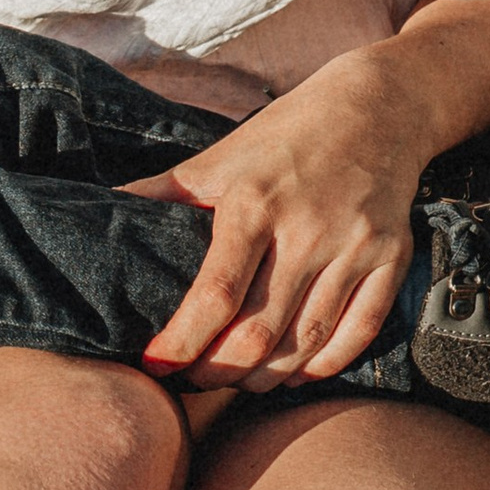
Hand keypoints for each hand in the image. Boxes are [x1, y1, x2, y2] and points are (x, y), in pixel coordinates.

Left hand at [124, 50, 429, 389]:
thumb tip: (96, 215)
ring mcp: (355, 246)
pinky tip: (294, 373)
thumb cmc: (283, 137)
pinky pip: (357, 333)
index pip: (216, 294)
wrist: (378, 107)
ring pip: (305, 343)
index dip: (183, 342)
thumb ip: (161, 194)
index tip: (157, 365)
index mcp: (253, 204)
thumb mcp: (218, 158)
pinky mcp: (392, 258)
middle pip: (259, 332)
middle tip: (194, 381)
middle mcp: (307, 229)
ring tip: (237, 380)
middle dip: (217, 371)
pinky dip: (322, 365)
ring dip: (265, 378)